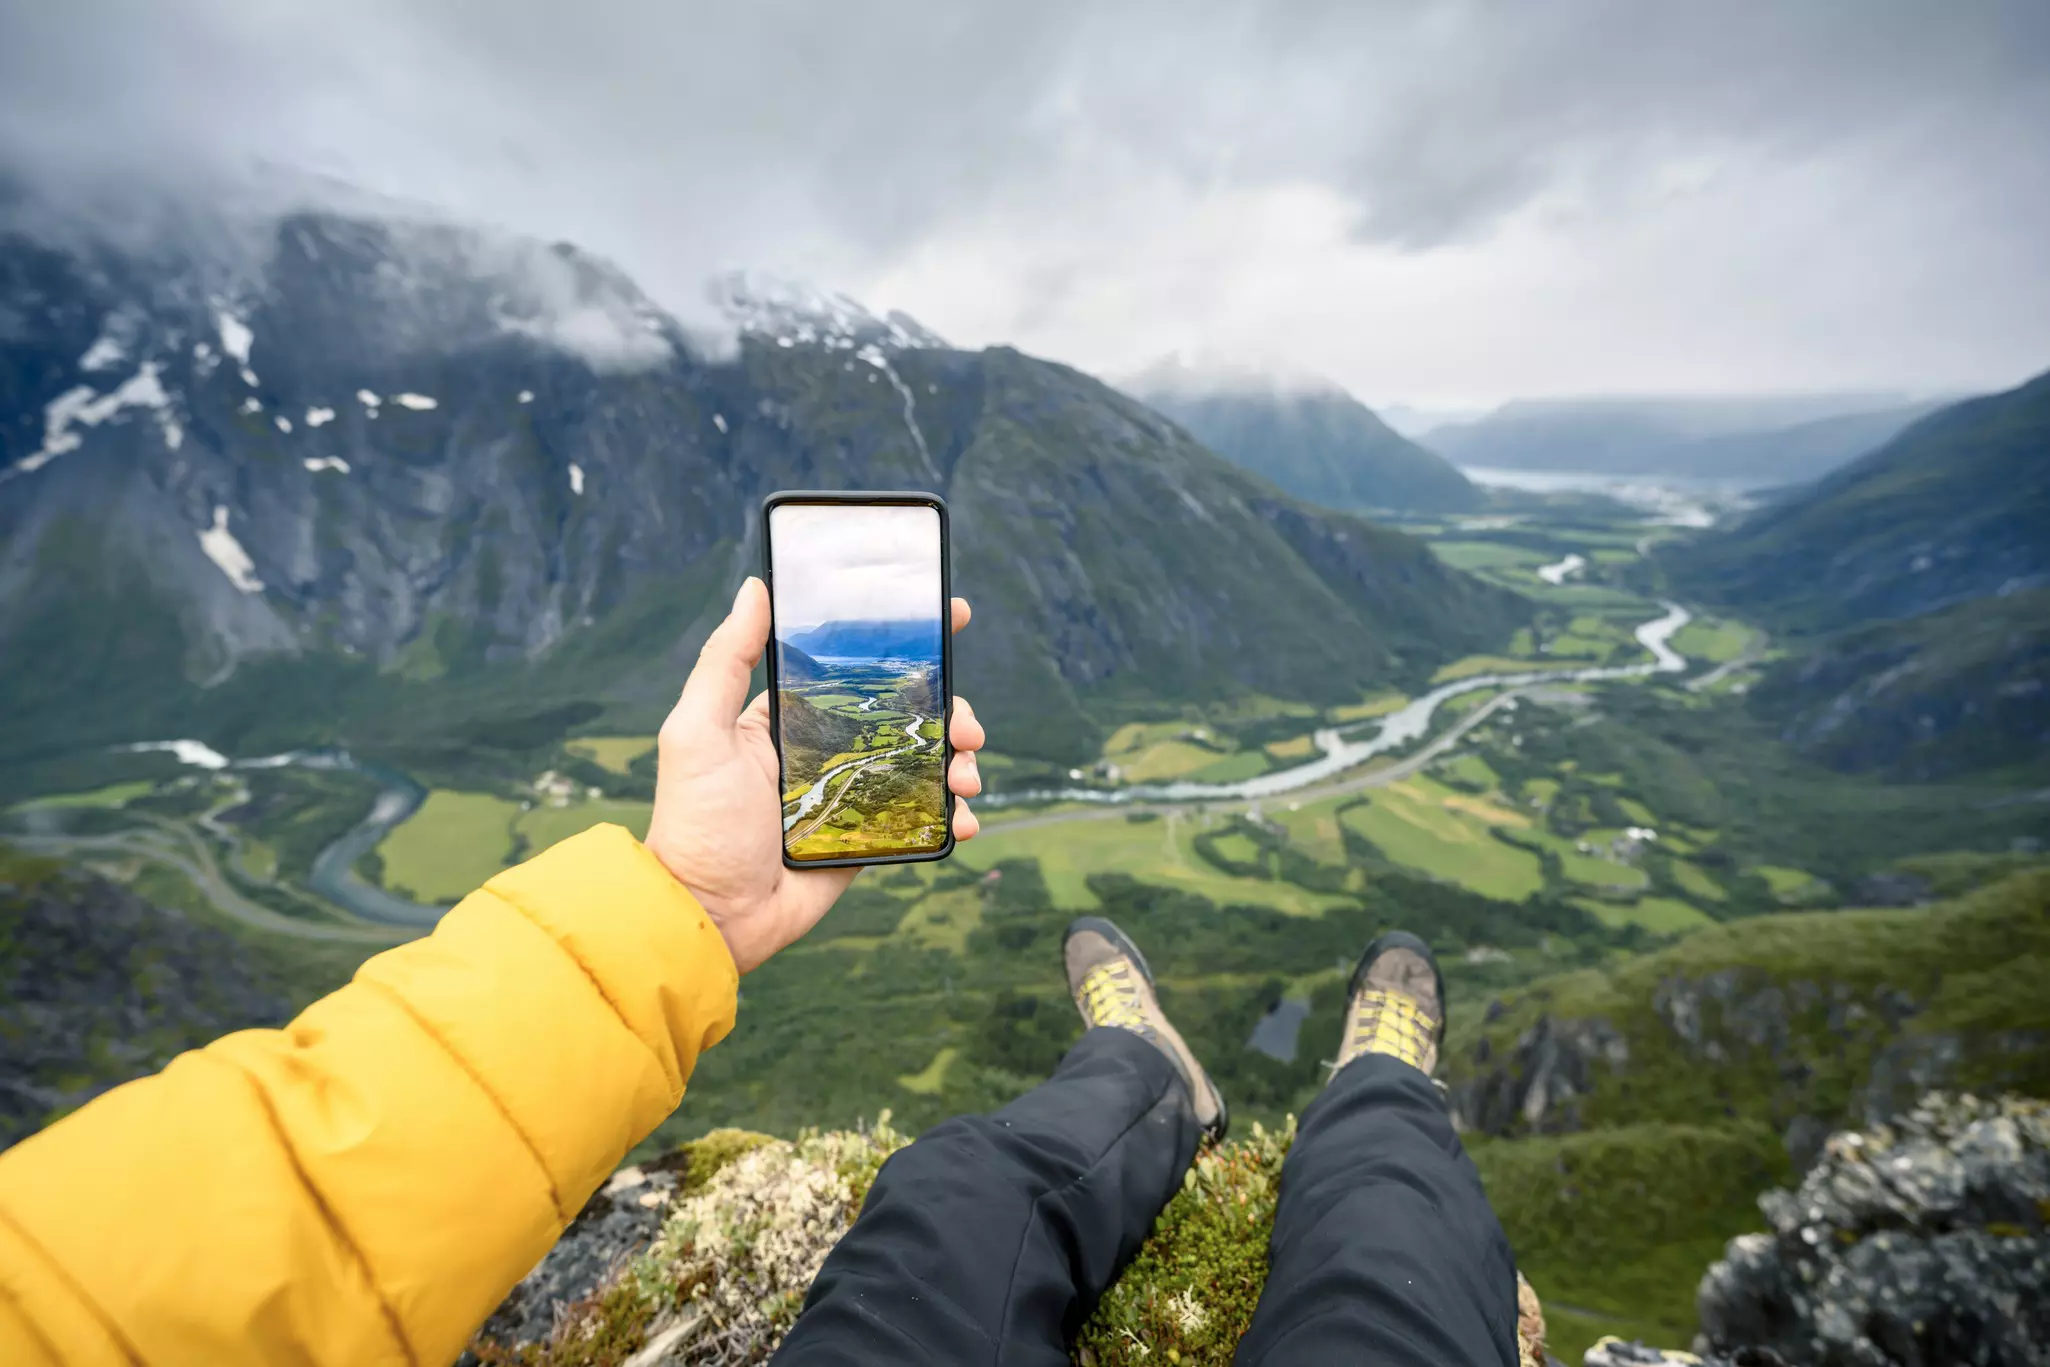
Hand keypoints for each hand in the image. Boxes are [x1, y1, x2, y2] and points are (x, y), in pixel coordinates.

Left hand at [644, 577, 986, 972]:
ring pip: (925, 763)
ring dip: (960, 760)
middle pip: (906, 715)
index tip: (951, 616)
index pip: (856, 668)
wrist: (711, 916)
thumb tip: (755, 587)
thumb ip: (726, 660)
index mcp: (790, 719)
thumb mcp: (697, 731)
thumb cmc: (696, 823)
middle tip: (967, 725)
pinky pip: (923, 818)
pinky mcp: (868, 841)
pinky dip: (953, 814)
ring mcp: (852, 797)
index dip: (906, 643)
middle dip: (949, 711)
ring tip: (967, 775)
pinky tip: (963, 818)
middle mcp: (826, 752)